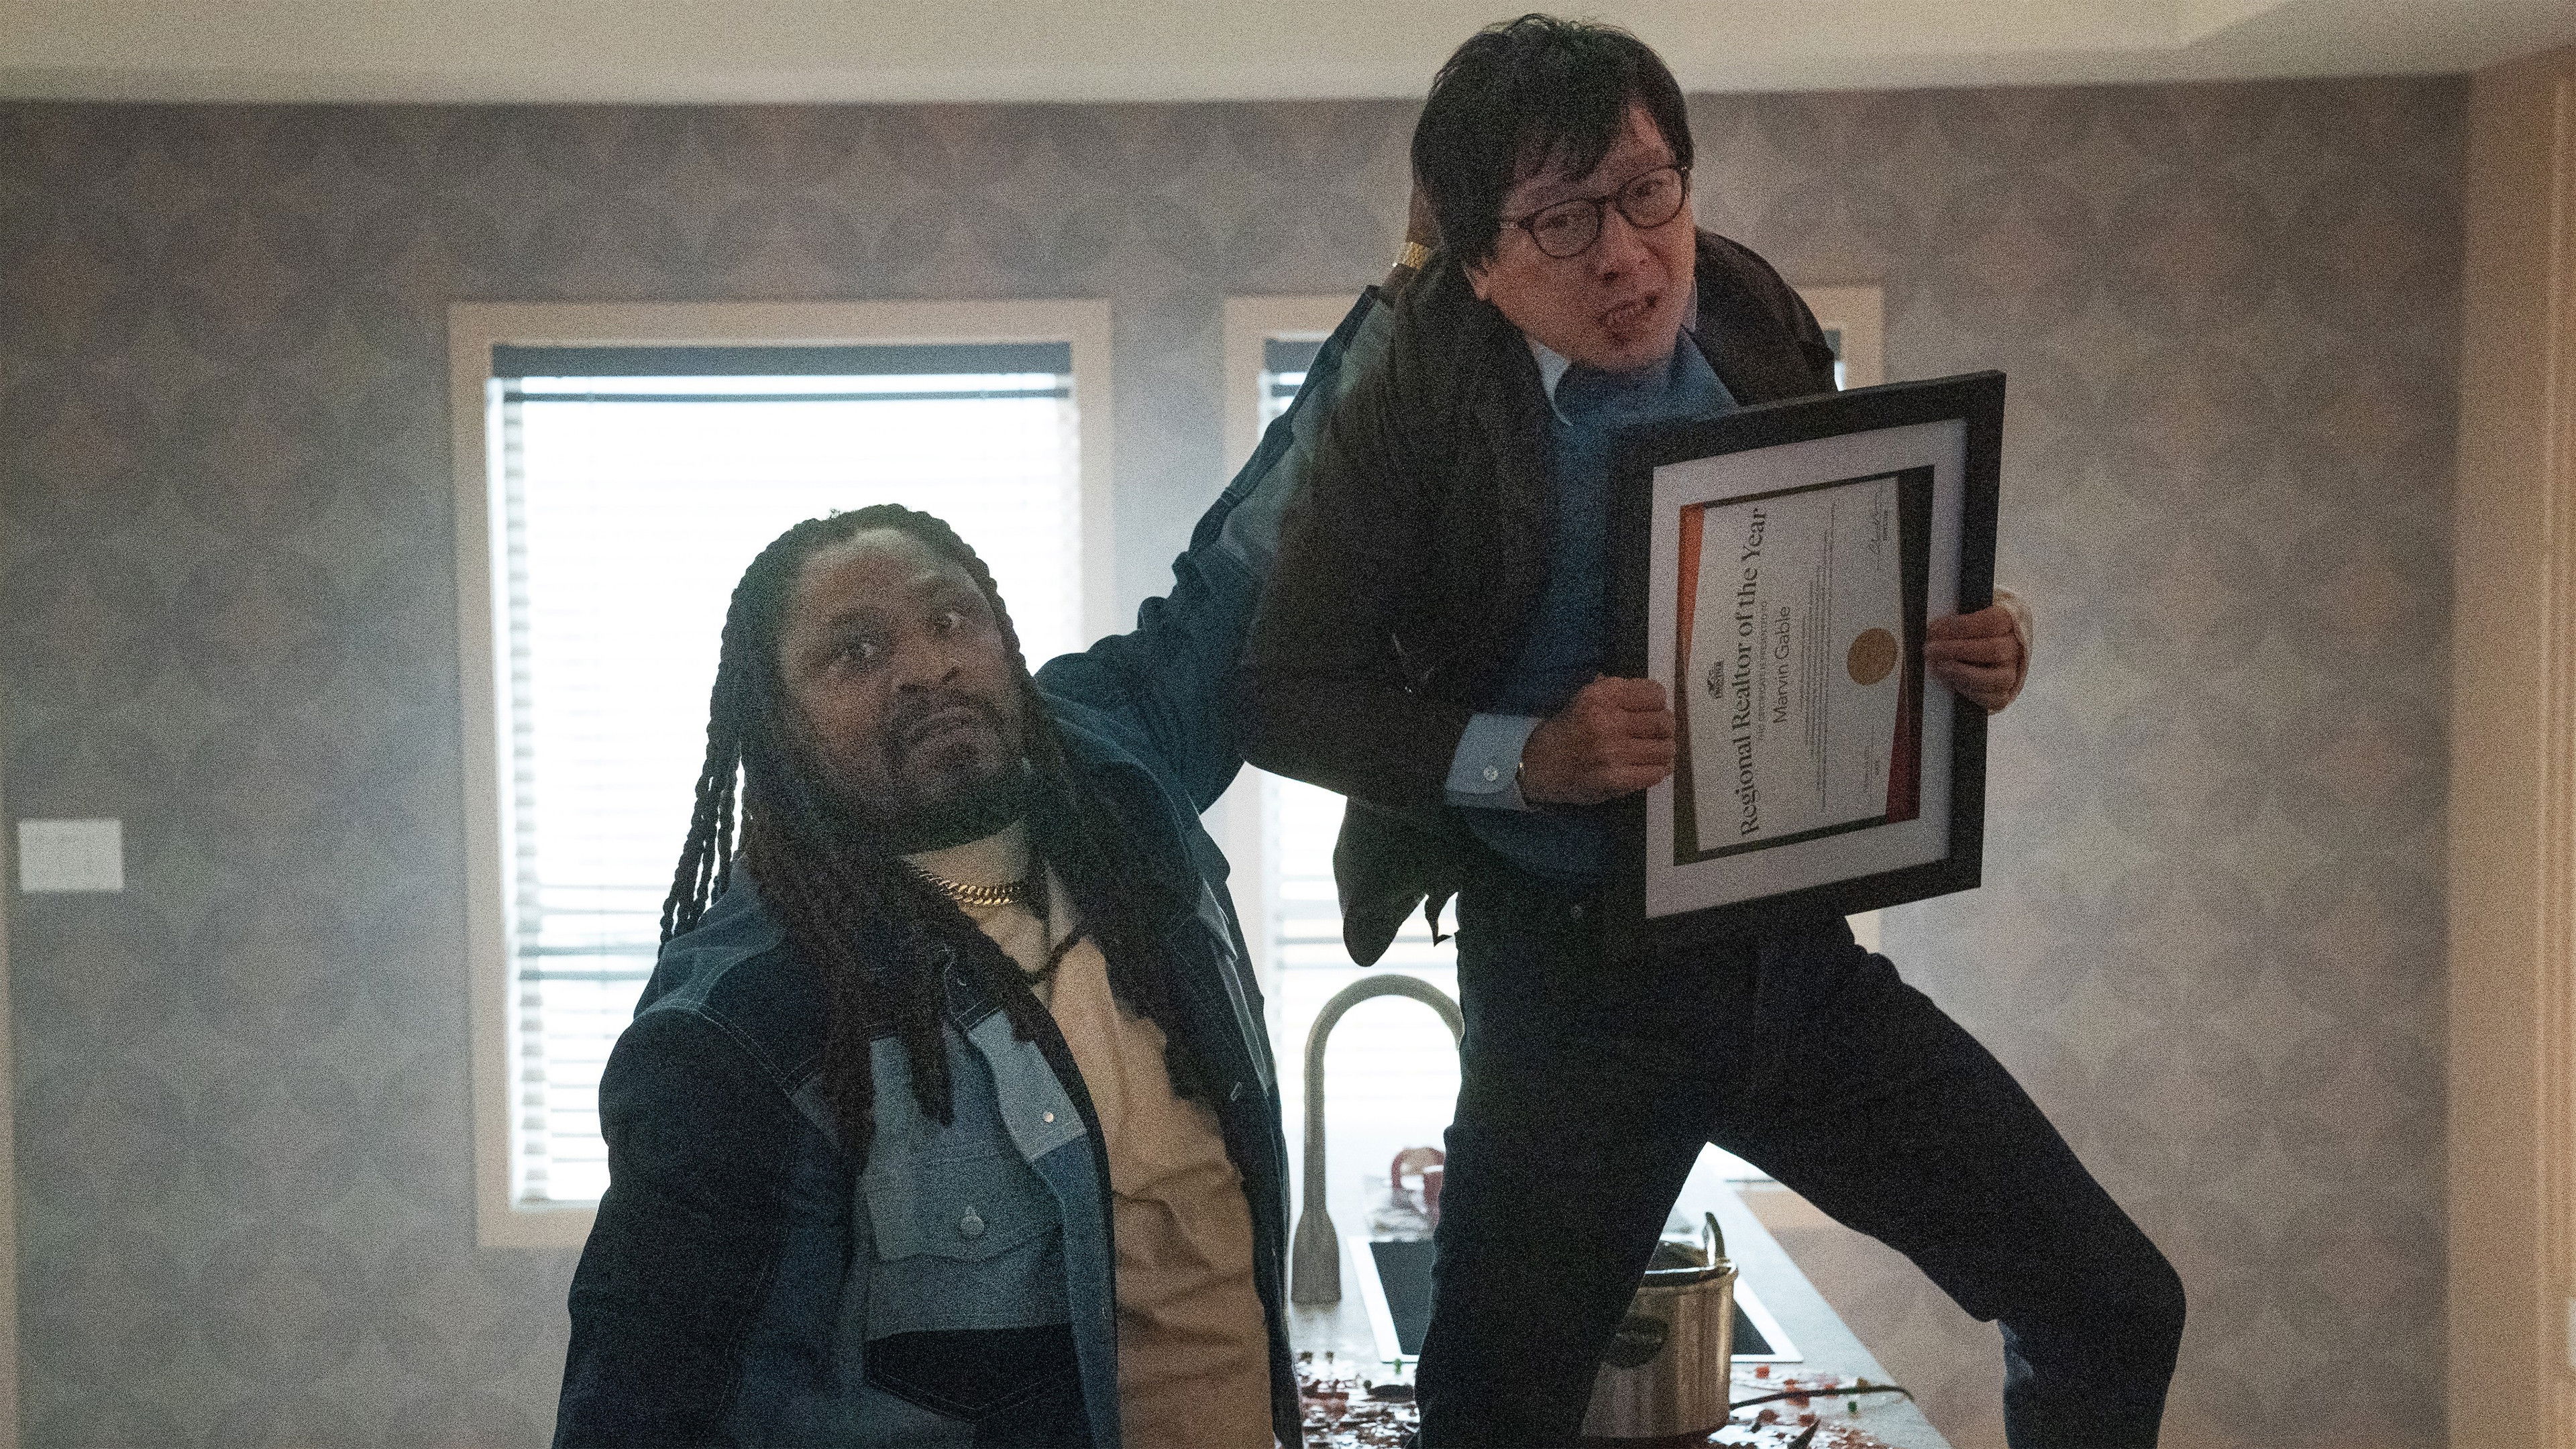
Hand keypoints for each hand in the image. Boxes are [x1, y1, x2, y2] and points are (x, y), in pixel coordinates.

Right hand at [1520, 676, 1675, 804]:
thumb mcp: (1583, 698)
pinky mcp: (1616, 779)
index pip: (1655, 694)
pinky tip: (1649, 768)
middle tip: (1656, 733)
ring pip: (1665, 748)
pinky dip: (1657, 770)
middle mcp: (1609, 721)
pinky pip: (1656, 773)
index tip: (1650, 711)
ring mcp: (1613, 752)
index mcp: (1601, 695)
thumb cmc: (1565, 731)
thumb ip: (1616, 692)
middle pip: (1664, 721)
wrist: (1537, 767)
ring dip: (1663, 750)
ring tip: (1653, 752)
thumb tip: (1651, 694)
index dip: (1657, 703)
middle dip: (1664, 728)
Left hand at [1926, 604, 2024, 710]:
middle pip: (1994, 650)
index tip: (1935, 629)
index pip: (1993, 622)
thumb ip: (1955, 620)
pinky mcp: (2004, 694)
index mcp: (2010, 621)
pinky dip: (1970, 692)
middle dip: (1957, 650)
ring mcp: (2012, 672)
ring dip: (1962, 673)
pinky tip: (1951, 681)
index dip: (1962, 626)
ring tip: (1939, 667)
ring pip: (1996, 677)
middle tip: (1930, 650)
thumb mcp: (1966, 617)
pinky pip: (1992, 699)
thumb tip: (1934, 627)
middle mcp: (2015, 647)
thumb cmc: (1971, 631)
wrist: (1985, 651)